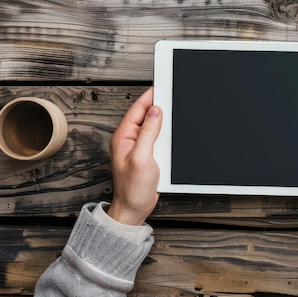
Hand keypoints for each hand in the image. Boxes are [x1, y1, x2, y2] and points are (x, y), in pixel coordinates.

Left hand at [107, 87, 161, 225]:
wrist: (134, 209)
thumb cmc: (132, 189)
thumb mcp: (141, 158)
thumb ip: (148, 133)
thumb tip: (155, 112)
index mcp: (123, 137)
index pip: (138, 110)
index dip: (150, 97)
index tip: (162, 87)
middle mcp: (130, 140)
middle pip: (147, 116)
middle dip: (160, 107)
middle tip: (173, 98)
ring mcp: (138, 147)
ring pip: (154, 127)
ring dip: (164, 123)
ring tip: (174, 114)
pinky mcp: (147, 155)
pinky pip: (158, 139)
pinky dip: (166, 135)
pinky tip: (172, 135)